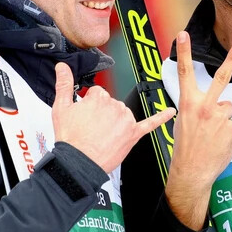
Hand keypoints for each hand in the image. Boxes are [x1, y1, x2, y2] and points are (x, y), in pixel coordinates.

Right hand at [52, 62, 174, 172]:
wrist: (79, 164)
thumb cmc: (71, 139)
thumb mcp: (61, 108)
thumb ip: (64, 84)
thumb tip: (62, 67)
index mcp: (99, 97)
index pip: (98, 94)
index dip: (90, 105)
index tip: (85, 115)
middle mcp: (116, 106)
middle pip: (111, 103)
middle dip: (102, 114)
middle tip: (91, 128)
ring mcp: (126, 120)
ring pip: (123, 114)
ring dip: (115, 121)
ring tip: (101, 135)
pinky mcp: (133, 134)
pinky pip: (150, 123)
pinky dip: (161, 118)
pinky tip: (169, 112)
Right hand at [165, 31, 231, 229]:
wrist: (191, 172)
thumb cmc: (185, 148)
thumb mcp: (182, 121)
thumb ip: (194, 107)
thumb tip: (210, 103)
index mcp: (188, 104)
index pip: (185, 73)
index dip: (184, 52)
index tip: (183, 35)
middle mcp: (204, 107)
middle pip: (220, 77)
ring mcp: (220, 118)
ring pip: (228, 108)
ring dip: (223, 118)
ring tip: (212, 134)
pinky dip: (228, 132)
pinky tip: (218, 142)